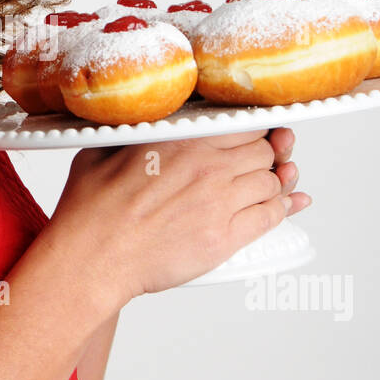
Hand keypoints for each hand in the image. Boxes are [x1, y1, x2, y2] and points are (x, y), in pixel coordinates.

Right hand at [48, 126, 312, 307]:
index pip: (241, 124)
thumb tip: (141, 122)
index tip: (256, 134)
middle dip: (267, 155)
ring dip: (275, 181)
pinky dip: (283, 208)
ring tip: (273, 183)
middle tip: (266, 159)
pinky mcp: (224, 238)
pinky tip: (289, 204)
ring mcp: (219, 202)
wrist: (91, 257)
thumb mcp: (104, 149)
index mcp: (181, 139)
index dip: (253, 129)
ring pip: (270, 182)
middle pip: (262, 152)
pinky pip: (269, 216)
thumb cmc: (90, 209)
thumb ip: (134, 132)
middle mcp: (207, 166)